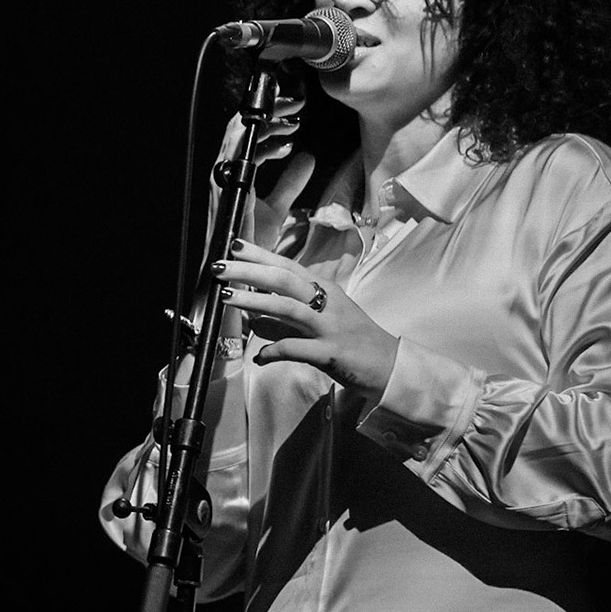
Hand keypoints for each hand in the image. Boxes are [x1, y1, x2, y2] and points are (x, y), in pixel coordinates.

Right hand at [215, 96, 314, 250]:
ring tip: (293, 120)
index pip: (247, 130)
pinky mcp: (227, 189)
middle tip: (296, 103)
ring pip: (239, 136)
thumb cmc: (250, 240)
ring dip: (267, 124)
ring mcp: (223, 178)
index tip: (295, 109)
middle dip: (268, 109)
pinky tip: (285, 147)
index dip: (269, 115)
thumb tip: (306, 157)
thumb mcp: (277, 206)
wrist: (238, 267)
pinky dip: (263, 148)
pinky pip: (241, 159)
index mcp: (234, 170)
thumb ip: (290, 182)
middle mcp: (225, 169)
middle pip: (240, 125)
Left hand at [215, 240, 397, 398]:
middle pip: (284, 280)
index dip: (260, 255)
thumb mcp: (321, 322)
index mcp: (325, 290)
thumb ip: (286, 319)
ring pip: (288, 308)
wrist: (390, 366)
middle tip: (219, 266)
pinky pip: (296, 349)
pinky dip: (273, 352)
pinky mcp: (331, 353)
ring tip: (227, 297)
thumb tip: (253, 319)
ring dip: (255, 302)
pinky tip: (258, 358)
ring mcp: (329, 328)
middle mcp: (327, 303)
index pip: (288, 266)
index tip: (234, 245)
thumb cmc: (353, 341)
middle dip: (249, 271)